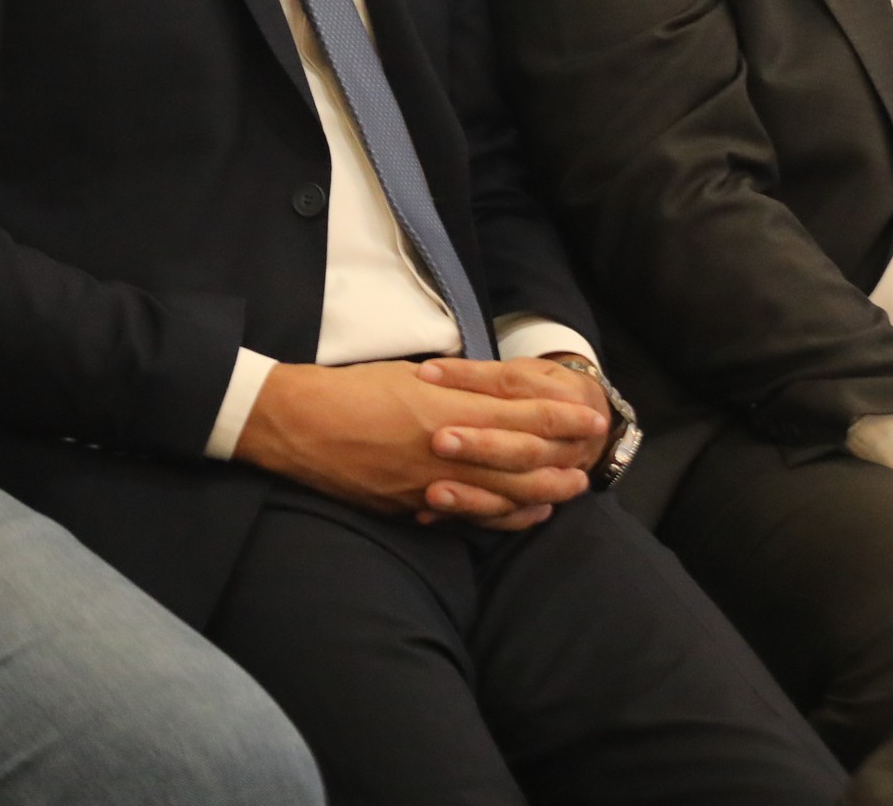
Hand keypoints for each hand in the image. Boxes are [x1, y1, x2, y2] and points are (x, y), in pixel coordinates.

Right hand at [235, 360, 604, 529]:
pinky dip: (505, 517)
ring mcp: (430, 485)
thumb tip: (503, 393)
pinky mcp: (413, 508)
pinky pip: (471, 517)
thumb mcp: (412, 376)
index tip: (589, 413)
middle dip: (564, 458)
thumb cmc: (354, 389)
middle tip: (593, 455)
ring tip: (571, 488)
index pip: (520, 415)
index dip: (560, 416)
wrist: (299, 425)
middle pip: (521, 460)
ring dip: (543, 492)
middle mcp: (446, 450)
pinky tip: (526, 513)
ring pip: (502, 494)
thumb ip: (460, 389)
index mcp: (447, 409)